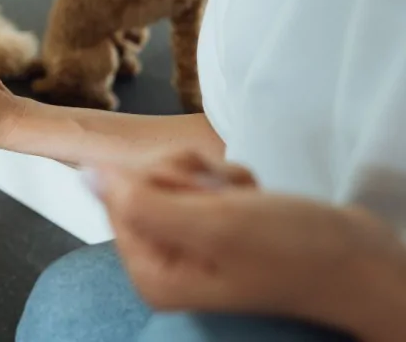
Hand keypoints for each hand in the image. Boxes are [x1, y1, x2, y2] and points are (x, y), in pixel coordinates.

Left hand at [88, 149, 405, 340]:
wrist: (362, 260)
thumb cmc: (297, 252)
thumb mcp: (213, 224)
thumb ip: (142, 201)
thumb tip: (86, 174)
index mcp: (153, 274)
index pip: (118, 198)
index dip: (159, 182)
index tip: (198, 195)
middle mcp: (165, 262)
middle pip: (143, 185)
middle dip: (190, 178)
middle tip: (226, 198)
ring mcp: (189, 244)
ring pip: (174, 177)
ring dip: (214, 178)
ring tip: (246, 202)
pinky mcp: (213, 227)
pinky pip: (202, 181)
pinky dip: (230, 182)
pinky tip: (255, 200)